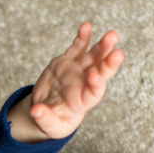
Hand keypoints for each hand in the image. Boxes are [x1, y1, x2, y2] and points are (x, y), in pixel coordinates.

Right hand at [7, 22, 123, 142]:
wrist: (46, 108)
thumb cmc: (51, 120)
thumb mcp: (49, 125)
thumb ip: (44, 119)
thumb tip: (35, 111)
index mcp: (82, 101)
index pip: (94, 92)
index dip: (96, 85)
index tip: (94, 77)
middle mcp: (84, 83)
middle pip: (100, 72)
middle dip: (109, 63)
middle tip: (118, 53)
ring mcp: (77, 70)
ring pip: (94, 56)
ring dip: (103, 45)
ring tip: (112, 35)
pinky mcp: (68, 60)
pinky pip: (78, 47)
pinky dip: (82, 37)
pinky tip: (86, 26)